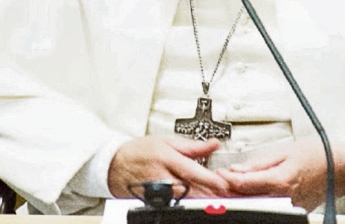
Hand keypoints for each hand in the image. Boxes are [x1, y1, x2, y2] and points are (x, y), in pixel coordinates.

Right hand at [107, 136, 230, 199]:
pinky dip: (192, 201)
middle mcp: (163, 177)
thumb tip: (214, 144)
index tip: (224, 184)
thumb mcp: (166, 142)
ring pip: (187, 198)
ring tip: (218, 197)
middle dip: (212, 192)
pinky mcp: (158, 201)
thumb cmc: (139, 152)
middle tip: (229, 192)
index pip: (192, 171)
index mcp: (166, 159)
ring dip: (204, 198)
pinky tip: (202, 200)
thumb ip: (193, 146)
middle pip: (193, 189)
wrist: (115, 165)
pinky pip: (179, 203)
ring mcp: (160, 192)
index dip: (210, 180)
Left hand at [216, 136, 344, 211]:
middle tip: (219, 184)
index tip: (218, 174)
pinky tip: (248, 195)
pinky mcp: (293, 210)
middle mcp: (285, 198)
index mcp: (280, 181)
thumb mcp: (283, 151)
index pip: (245, 184)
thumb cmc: (315, 155)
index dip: (227, 179)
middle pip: (248, 200)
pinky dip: (255, 202)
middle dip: (230, 193)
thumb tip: (237, 169)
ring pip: (257, 206)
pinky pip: (269, 208)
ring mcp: (289, 207)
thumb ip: (258, 163)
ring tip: (230, 189)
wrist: (338, 167)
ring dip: (241, 199)